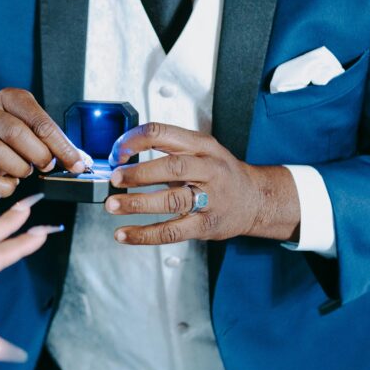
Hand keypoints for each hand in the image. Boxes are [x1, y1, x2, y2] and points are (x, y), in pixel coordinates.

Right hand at [0, 88, 85, 195]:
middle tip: (48, 166)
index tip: (77, 164)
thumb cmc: (12, 132)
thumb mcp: (31, 124)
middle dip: (39, 155)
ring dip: (20, 168)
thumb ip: (53, 140)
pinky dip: (2, 187)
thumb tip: (80, 161)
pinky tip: (11, 184)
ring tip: (26, 170)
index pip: (40, 122)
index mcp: (11, 98)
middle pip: (16, 133)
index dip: (61, 146)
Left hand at [104, 123, 300, 244]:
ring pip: (172, 201)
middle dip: (139, 173)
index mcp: (201, 146)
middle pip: (172, 168)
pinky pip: (173, 231)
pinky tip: (124, 234)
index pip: (163, 134)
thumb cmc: (219, 172)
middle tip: (115, 178)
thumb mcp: (200, 148)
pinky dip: (145, 234)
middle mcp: (208, 169)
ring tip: (113, 205)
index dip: (135, 140)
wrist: (256, 199)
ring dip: (138, 204)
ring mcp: (210, 199)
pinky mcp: (206, 226)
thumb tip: (123, 151)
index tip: (117, 151)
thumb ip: (168, 148)